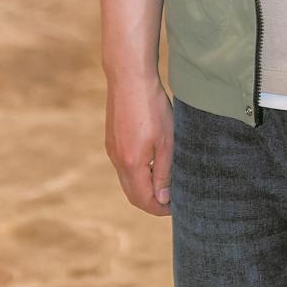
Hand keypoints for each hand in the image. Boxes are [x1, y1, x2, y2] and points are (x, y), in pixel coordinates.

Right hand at [104, 76, 173, 215]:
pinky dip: (135, 172)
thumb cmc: (152, 107)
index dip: (159, 209)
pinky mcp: (111, 139)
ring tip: (164, 180)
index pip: (143, 200)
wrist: (129, 77)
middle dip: (151, 202)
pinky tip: (150, 161)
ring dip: (143, 186)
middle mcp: (117, 160)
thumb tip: (162, 199)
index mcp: (131, 164)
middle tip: (171, 199)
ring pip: (126, 180)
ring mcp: (111, 149)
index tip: (175, 207)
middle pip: (132, 194)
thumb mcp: (166, 141)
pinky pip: (122, 165)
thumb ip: (164, 172)